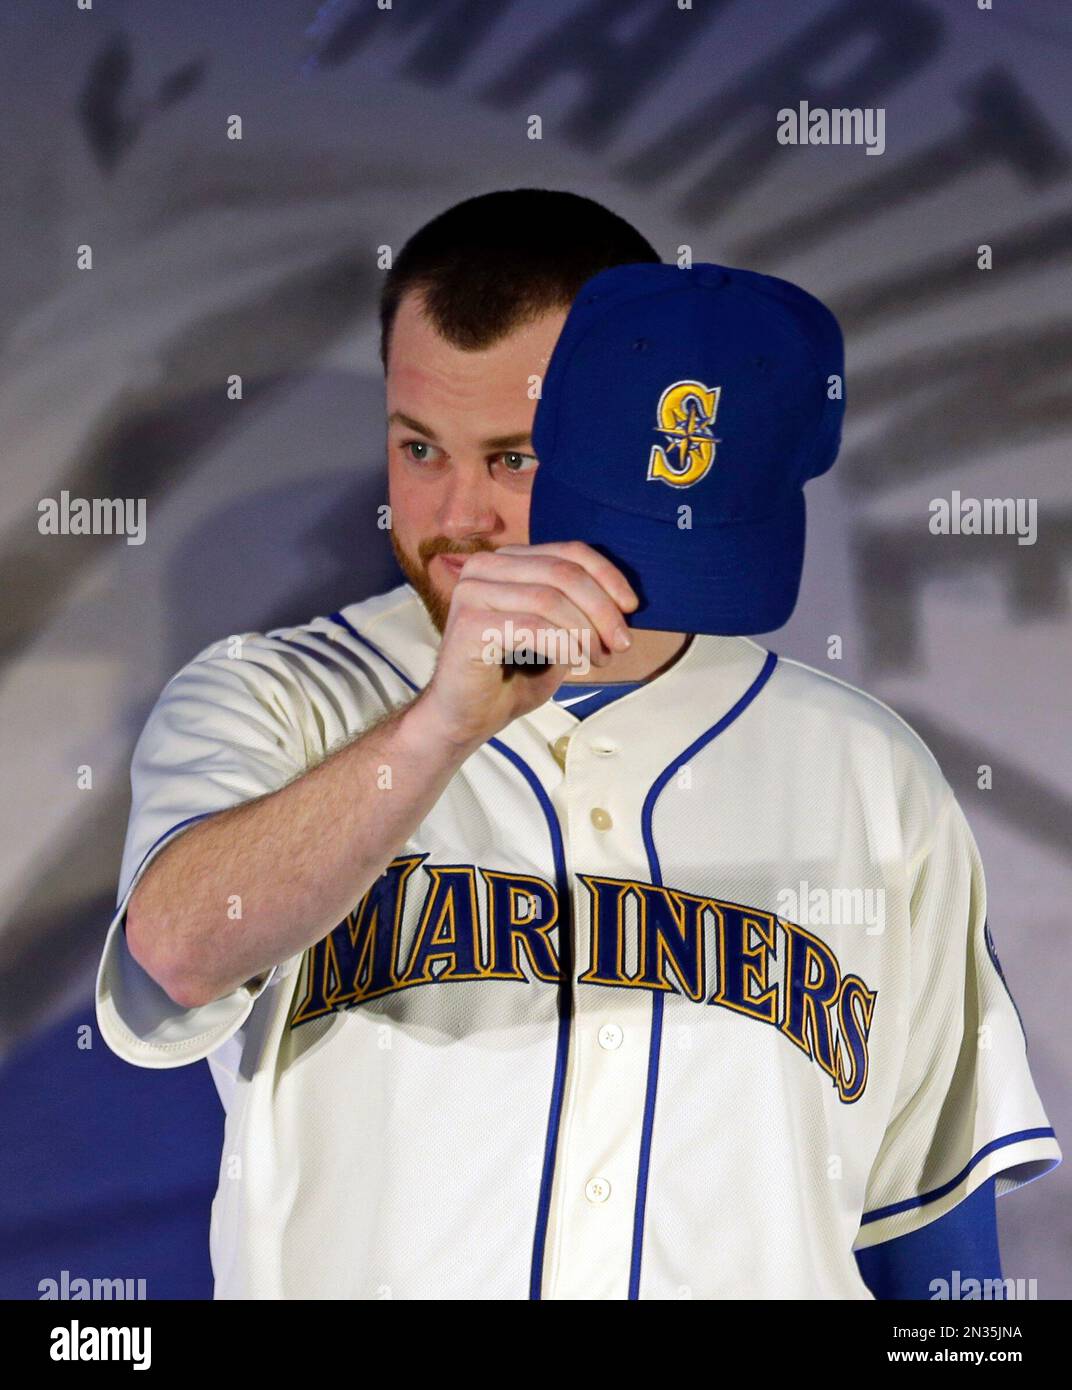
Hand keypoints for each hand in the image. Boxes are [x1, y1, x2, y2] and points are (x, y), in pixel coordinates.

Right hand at [417, 540, 638, 746]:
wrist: (464, 718)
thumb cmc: (509, 679)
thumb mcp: (553, 634)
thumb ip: (577, 609)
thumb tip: (623, 603)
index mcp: (505, 562)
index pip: (568, 552)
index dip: (607, 576)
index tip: (632, 607)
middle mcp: (484, 567)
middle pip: (563, 572)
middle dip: (602, 608)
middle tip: (620, 643)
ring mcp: (472, 592)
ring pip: (550, 598)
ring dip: (586, 631)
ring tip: (598, 659)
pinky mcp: (468, 623)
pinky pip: (533, 627)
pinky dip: (564, 645)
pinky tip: (575, 664)